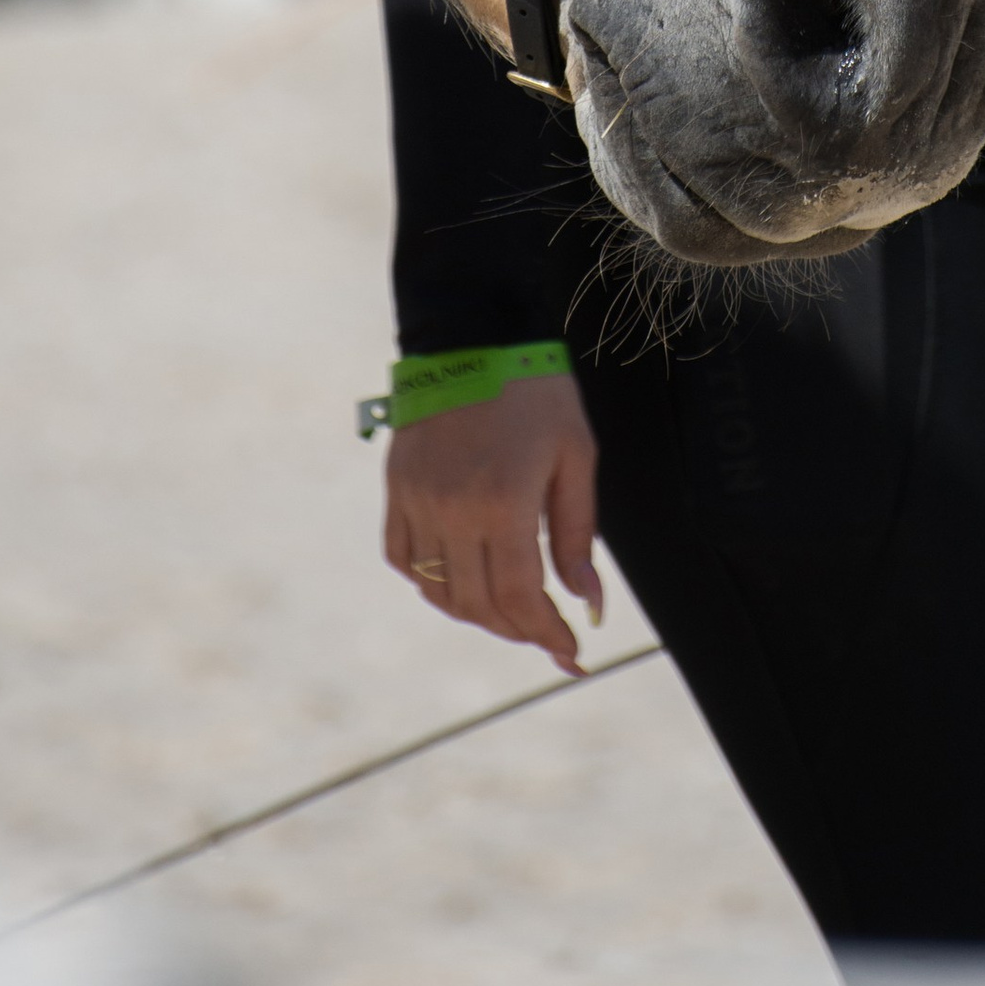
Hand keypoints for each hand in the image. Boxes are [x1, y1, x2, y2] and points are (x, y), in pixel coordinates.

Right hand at [384, 376, 602, 673]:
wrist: (473, 331)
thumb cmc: (536, 390)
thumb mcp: (576, 454)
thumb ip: (576, 534)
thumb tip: (588, 603)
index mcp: (503, 502)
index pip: (520, 597)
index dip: (547, 635)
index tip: (572, 654)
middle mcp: (452, 509)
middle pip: (477, 605)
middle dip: (517, 631)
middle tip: (546, 635)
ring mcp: (417, 500)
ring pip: (437, 590)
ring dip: (474, 614)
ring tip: (508, 611)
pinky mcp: (396, 488)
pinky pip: (402, 558)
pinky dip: (429, 582)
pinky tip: (460, 578)